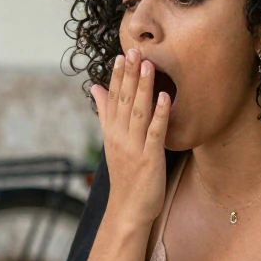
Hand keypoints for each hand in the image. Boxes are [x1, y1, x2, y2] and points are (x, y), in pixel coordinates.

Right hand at [89, 48, 170, 226]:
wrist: (128, 210)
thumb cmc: (125, 175)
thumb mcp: (112, 141)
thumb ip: (105, 113)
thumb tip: (96, 87)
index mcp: (111, 132)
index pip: (113, 99)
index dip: (118, 77)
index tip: (122, 55)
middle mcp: (120, 137)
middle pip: (124, 101)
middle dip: (129, 75)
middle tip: (135, 50)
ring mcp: (134, 148)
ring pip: (138, 112)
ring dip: (143, 88)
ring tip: (149, 65)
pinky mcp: (149, 159)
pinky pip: (155, 133)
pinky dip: (159, 115)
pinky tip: (164, 97)